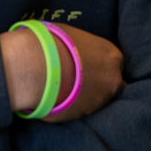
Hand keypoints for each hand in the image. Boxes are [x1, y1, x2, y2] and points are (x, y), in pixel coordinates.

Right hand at [1, 25, 125, 121]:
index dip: (100, 67)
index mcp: (112, 56)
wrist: (36, 68)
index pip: (114, 64)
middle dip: (97, 84)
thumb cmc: (52, 44)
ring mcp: (100, 99)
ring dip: (85, 97)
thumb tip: (75, 47)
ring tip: (65, 91)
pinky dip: (73, 107)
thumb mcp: (73, 36)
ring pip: (97, 100)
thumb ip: (83, 46)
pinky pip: (81, 111)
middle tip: (78, 82)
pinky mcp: (84, 115)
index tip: (88, 68)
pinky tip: (59, 100)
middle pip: (111, 84)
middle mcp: (112, 79)